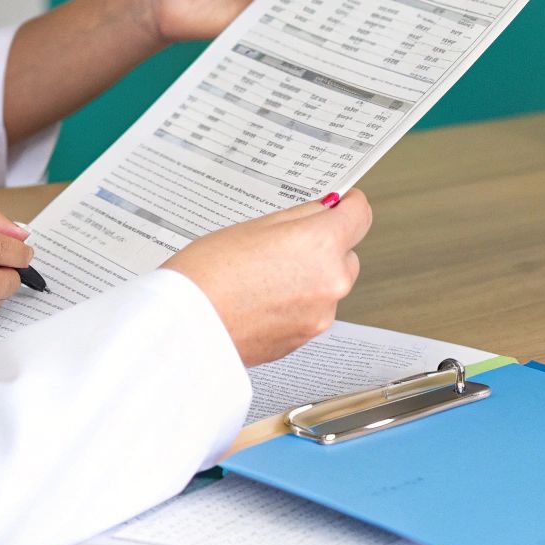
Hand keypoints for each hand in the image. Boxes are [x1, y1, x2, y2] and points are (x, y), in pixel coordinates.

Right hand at [163, 191, 372, 366]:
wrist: (183, 328)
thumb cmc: (207, 275)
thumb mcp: (255, 226)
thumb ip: (300, 216)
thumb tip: (325, 209)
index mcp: (321, 245)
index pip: (360, 215)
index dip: (347, 206)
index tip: (337, 205)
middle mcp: (331, 282)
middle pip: (347, 253)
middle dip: (326, 245)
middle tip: (284, 243)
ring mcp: (320, 315)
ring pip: (329, 285)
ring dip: (311, 277)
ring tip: (264, 274)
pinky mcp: (305, 339)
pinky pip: (312, 310)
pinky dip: (297, 302)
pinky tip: (261, 298)